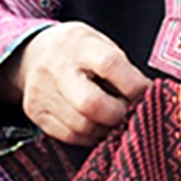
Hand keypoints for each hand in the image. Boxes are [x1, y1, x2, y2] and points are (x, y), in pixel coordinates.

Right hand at [5, 21, 149, 145]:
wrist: (31, 53)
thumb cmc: (78, 50)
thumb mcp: (99, 44)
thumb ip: (122, 68)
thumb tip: (149, 98)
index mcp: (78, 45)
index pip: (109, 64)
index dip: (134, 85)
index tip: (148, 94)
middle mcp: (56, 68)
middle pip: (90, 103)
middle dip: (118, 114)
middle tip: (129, 113)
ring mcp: (42, 93)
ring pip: (82, 126)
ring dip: (106, 129)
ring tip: (114, 119)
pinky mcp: (36, 113)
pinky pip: (69, 136)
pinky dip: (89, 136)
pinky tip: (97, 126)